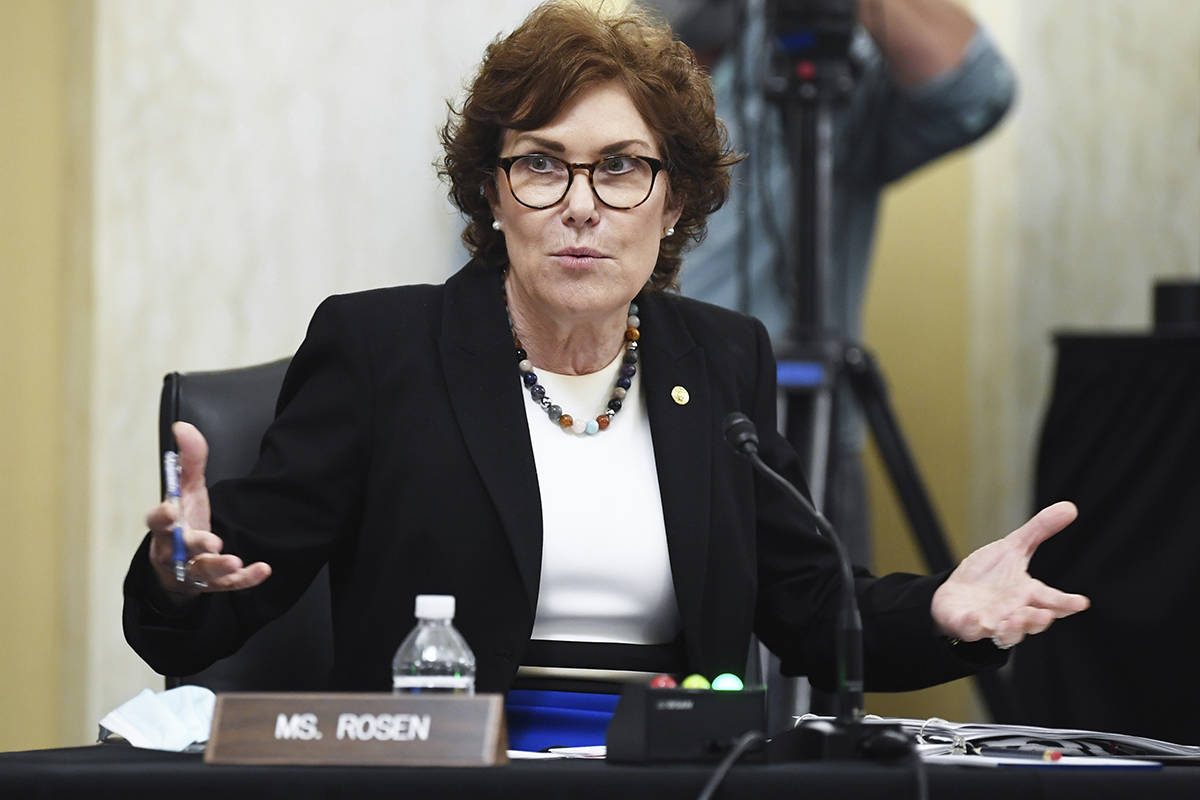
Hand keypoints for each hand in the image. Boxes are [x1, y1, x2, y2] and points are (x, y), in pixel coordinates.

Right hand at [145, 421, 271, 595]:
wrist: (183, 564)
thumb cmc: (184, 521)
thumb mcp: (186, 490)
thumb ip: (188, 460)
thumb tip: (183, 426)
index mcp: (165, 527)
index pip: (156, 522)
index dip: (162, 517)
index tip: (171, 510)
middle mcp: (174, 551)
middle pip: (179, 550)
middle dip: (195, 544)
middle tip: (212, 542)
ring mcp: (192, 569)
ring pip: (202, 571)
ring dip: (218, 566)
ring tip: (234, 561)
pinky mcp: (212, 585)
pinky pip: (228, 585)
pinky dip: (245, 579)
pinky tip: (263, 569)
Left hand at [931, 501, 1089, 647]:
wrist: (956, 594)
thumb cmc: (990, 574)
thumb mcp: (1013, 548)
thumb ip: (1039, 530)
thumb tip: (1070, 507)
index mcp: (1027, 593)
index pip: (1051, 600)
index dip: (1066, 602)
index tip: (1081, 602)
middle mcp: (1013, 612)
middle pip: (1032, 621)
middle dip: (1039, 619)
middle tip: (1046, 614)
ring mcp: (991, 622)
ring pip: (1007, 634)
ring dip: (1013, 629)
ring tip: (1014, 619)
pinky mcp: (967, 626)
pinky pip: (971, 630)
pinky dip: (974, 627)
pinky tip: (976, 620)